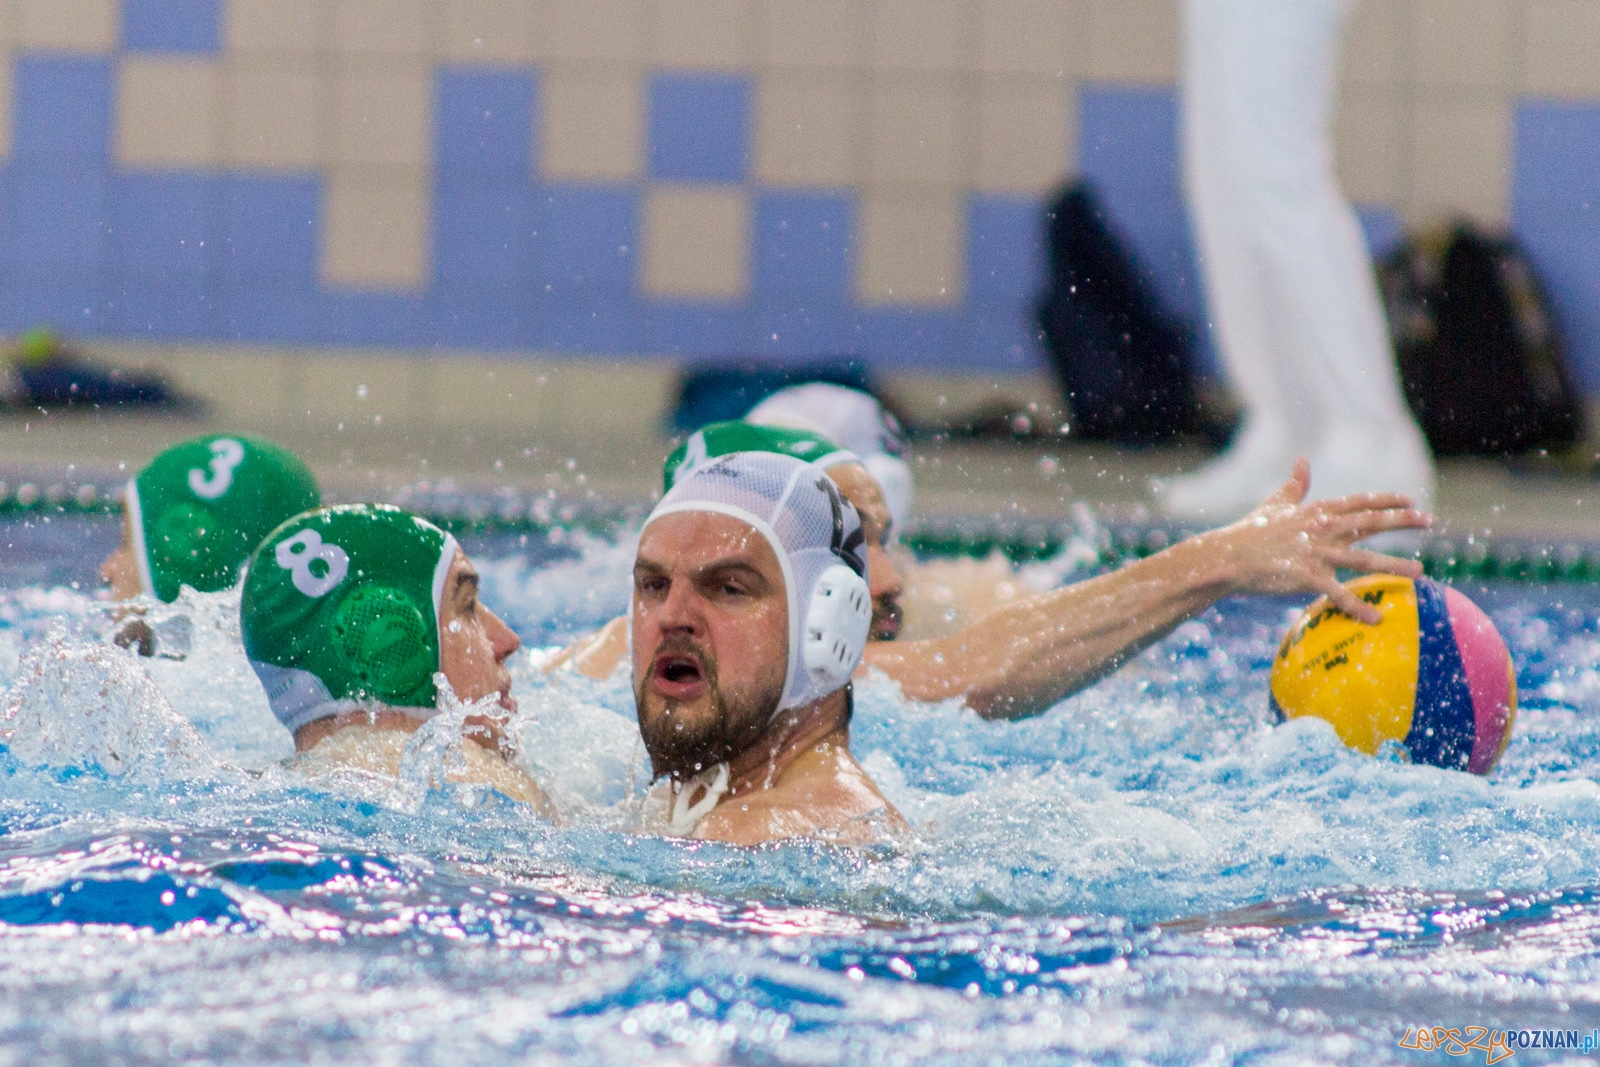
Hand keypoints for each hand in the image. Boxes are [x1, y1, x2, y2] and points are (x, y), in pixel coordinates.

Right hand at [1209, 459, 1431, 623]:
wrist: (1228, 557)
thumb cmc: (1249, 532)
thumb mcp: (1275, 504)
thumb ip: (1294, 485)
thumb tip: (1303, 460)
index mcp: (1317, 511)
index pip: (1359, 501)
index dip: (1387, 499)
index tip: (1411, 500)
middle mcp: (1322, 528)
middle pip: (1371, 521)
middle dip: (1403, 521)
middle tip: (1430, 520)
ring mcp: (1317, 553)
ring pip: (1363, 559)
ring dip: (1394, 565)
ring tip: (1420, 572)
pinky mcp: (1307, 577)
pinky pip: (1338, 594)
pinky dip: (1357, 607)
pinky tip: (1376, 618)